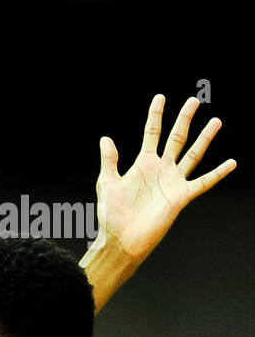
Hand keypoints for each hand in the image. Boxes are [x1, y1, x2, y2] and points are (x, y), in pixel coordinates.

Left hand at [94, 94, 234, 262]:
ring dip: (204, 138)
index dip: (156, 116)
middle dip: (184, 119)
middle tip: (194, 100)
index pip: (152, 133)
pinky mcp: (181, 196)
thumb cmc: (112, 214)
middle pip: (176, 138)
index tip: (160, 97)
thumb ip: (109, 160)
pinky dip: (217, 173)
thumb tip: (105, 138)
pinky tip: (231, 162)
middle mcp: (161, 169)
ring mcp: (172, 182)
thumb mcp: (107, 182)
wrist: (121, 239)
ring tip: (216, 121)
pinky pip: (202, 183)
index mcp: (143, 164)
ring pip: (192, 154)